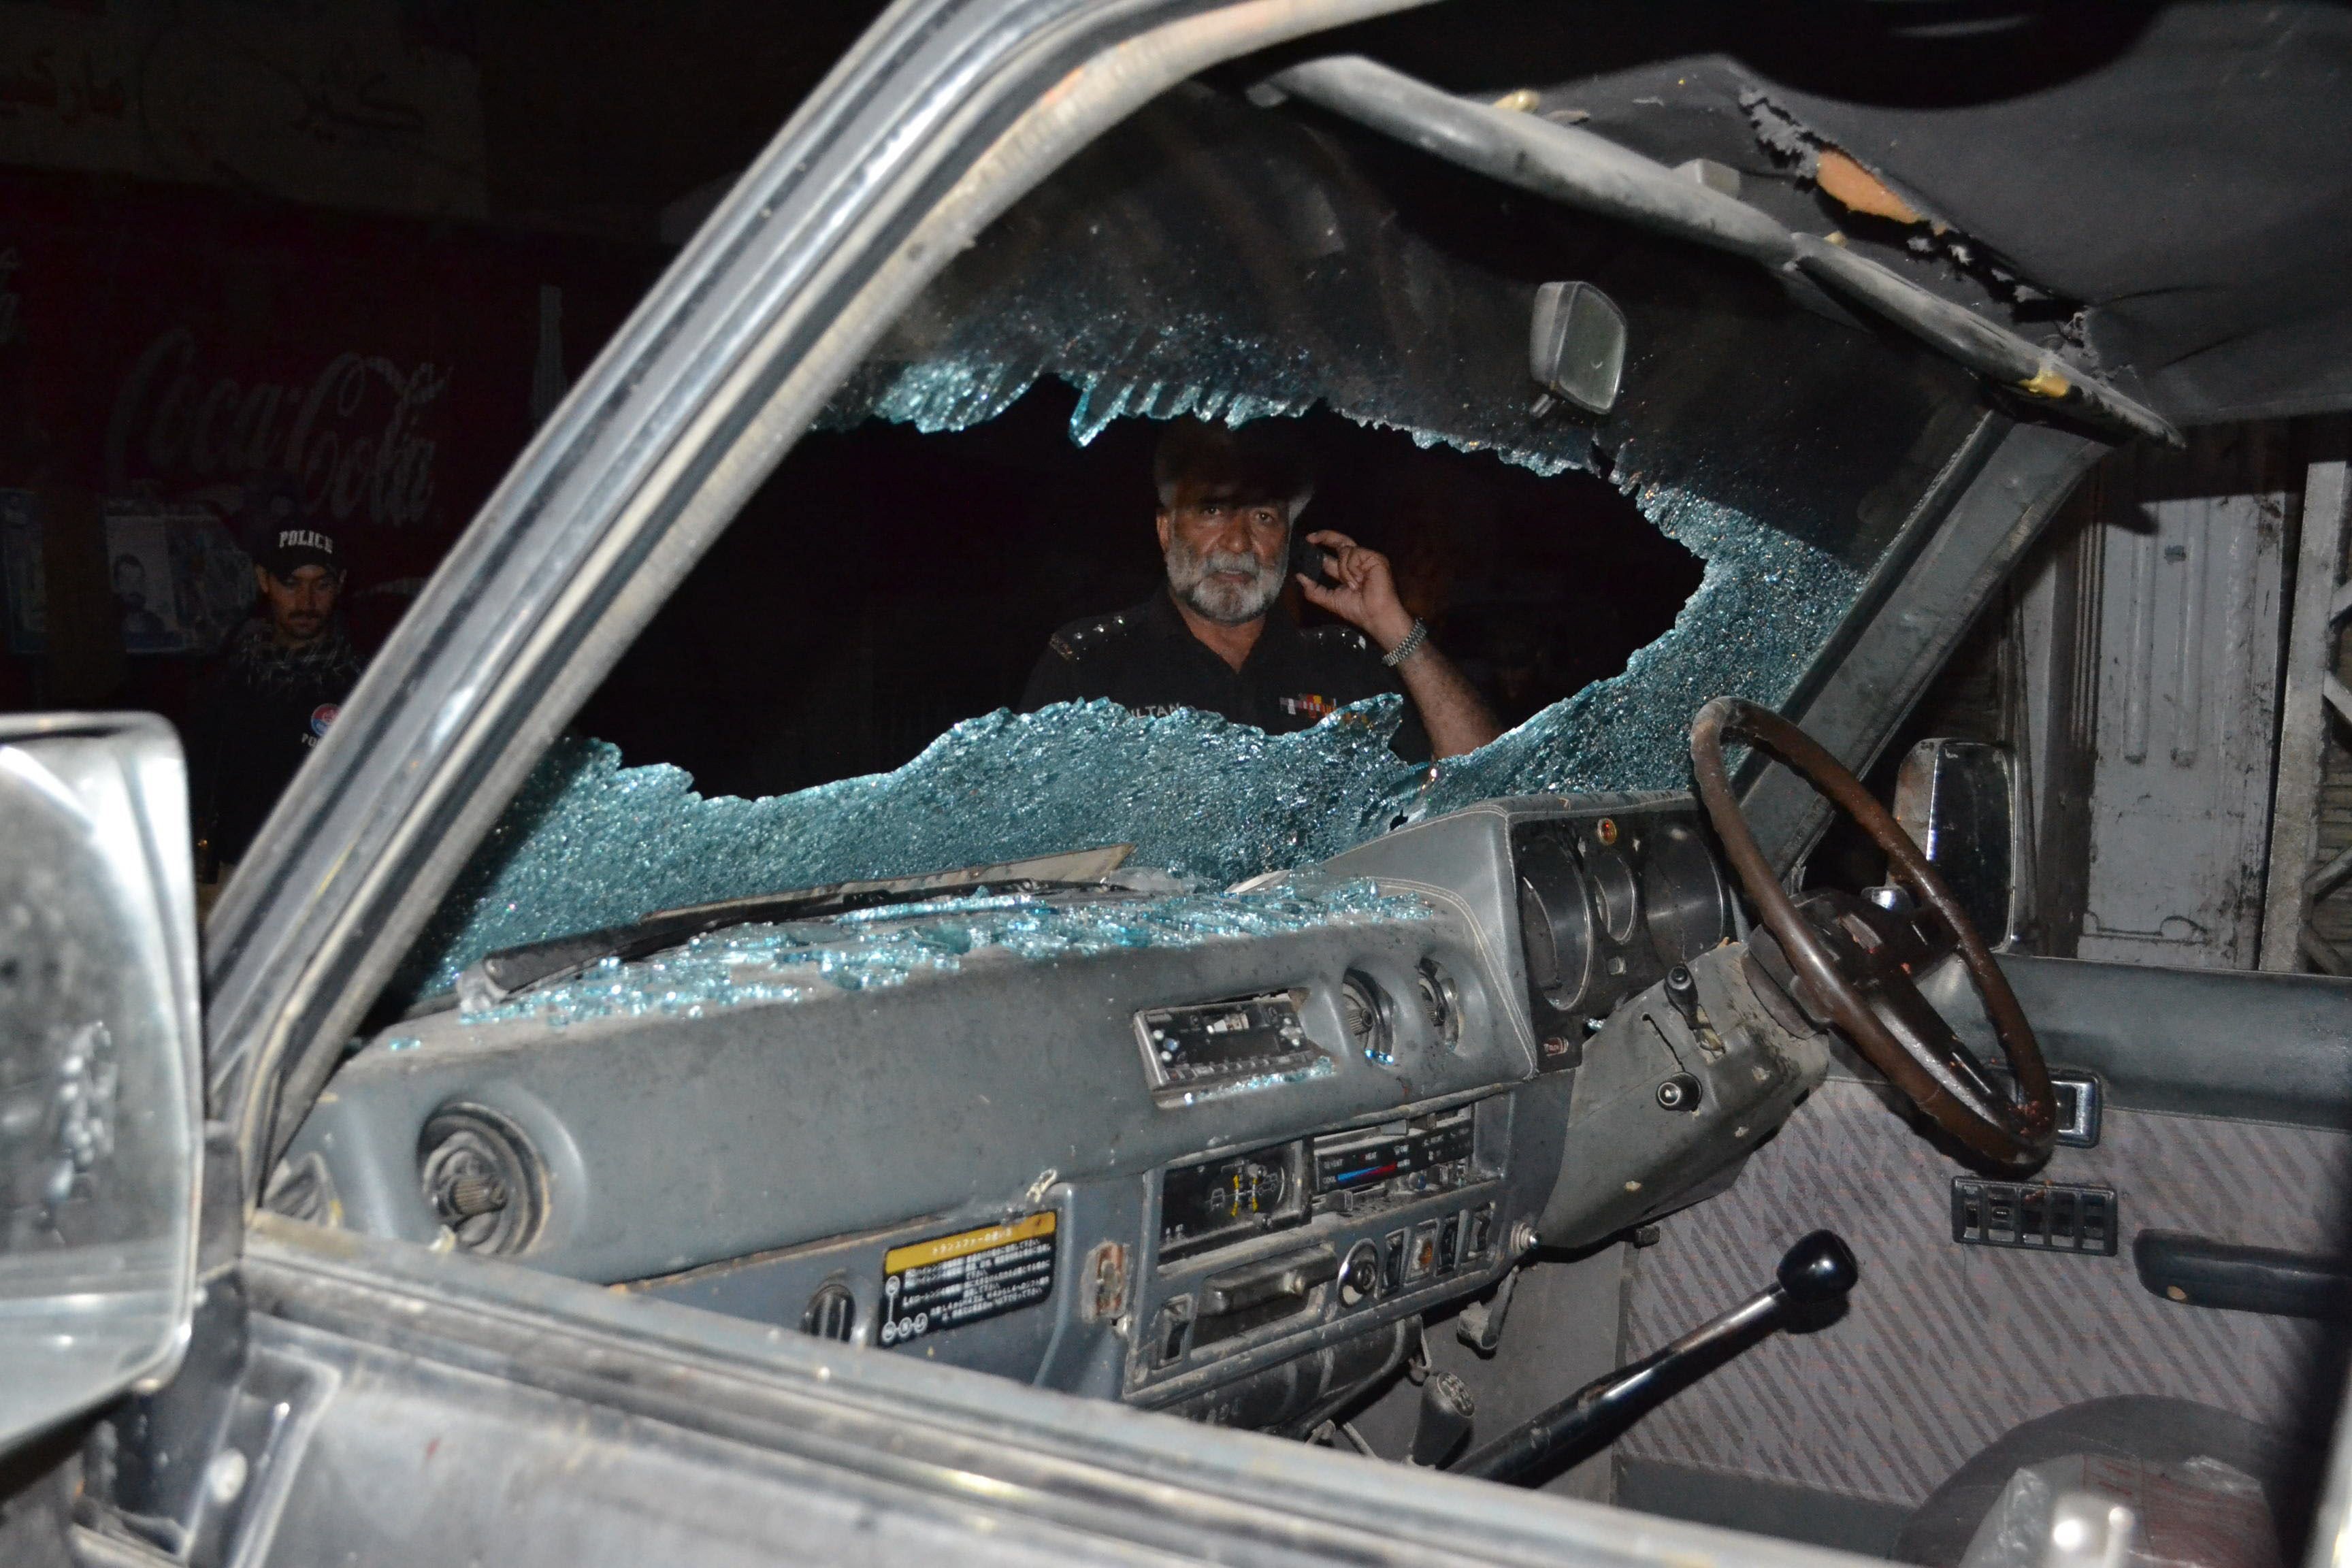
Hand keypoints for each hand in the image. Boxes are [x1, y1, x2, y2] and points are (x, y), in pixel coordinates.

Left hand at [1296, 530, 1416, 651]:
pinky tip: (1361, 581)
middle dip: (1324, 536)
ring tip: (1355, 586)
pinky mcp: (1375, 557)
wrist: (1375, 615)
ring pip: (1344, 550)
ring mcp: (1366, 558)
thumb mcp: (1330, 600)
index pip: (1330, 556)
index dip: (1319, 549)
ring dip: (1344, 571)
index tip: (1307, 542)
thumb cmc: (1358, 610)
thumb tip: (1298, 577)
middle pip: (1339, 542)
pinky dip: (1353, 569)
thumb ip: (1313, 590)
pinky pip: (1354, 553)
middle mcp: (1357, 562)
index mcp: (1347, 571)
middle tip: (1310, 538)